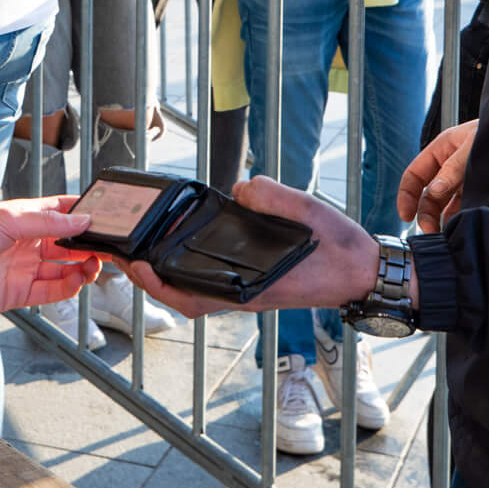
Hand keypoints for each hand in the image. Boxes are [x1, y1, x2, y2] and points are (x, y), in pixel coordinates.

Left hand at [0, 196, 102, 321]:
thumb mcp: (7, 219)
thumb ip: (47, 223)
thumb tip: (81, 221)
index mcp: (23, 218)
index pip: (61, 212)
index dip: (83, 213)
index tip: (108, 215)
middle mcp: (27, 243)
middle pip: (67, 243)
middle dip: (89, 243)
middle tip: (110, 244)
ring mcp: (24, 269)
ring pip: (64, 268)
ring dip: (83, 266)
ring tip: (97, 263)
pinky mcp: (20, 293)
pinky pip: (52, 291)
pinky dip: (69, 287)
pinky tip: (79, 280)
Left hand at [94, 177, 375, 319]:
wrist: (364, 270)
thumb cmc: (339, 249)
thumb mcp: (308, 211)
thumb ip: (273, 197)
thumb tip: (240, 189)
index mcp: (252, 289)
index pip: (192, 298)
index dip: (159, 286)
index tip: (137, 266)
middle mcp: (244, 294)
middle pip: (184, 295)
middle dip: (151, 278)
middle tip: (124, 252)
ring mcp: (248, 289)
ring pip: (195, 288)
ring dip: (168, 271)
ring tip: (145, 243)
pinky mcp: (254, 280)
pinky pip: (212, 277)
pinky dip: (191, 263)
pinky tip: (184, 239)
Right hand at [398, 120, 476, 233]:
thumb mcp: (473, 146)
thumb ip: (453, 169)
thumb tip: (434, 191)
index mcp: (442, 149)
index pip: (415, 175)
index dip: (407, 195)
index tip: (406, 216)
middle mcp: (451, 167)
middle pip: (429, 195)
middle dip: (426, 214)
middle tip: (431, 233)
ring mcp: (466, 181)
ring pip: (446, 205)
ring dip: (443, 220)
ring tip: (447, 236)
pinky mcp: (481, 192)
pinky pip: (465, 209)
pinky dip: (461, 220)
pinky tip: (464, 229)